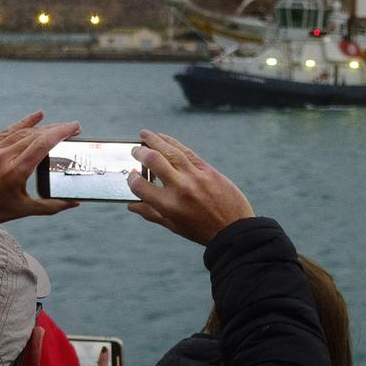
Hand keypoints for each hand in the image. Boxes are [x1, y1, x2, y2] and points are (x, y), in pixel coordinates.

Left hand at [0, 111, 82, 221]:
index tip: (75, 128)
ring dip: (43, 126)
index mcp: (16, 171)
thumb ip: (52, 205)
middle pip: (35, 135)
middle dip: (56, 129)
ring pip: (22, 131)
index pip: (42, 144)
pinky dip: (23, 122)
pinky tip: (37, 116)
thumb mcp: (25, 210)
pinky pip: (7, 130)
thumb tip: (75, 203)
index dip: (60, 133)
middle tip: (74, 127)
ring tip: (59, 126)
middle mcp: (4, 156)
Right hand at [127, 131, 253, 244]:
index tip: (132, 174)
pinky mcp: (208, 170)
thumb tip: (131, 204)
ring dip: (155, 140)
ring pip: (171, 151)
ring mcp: (195, 177)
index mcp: (168, 206)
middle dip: (140, 152)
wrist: (234, 229)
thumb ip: (151, 213)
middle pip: (154, 161)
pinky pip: (187, 152)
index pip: (140, 186)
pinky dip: (174, 143)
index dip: (132, 178)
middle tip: (135, 149)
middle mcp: (180, 188)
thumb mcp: (174, 226)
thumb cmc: (202, 230)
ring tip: (145, 134)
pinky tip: (164, 138)